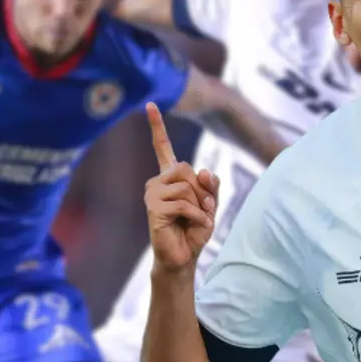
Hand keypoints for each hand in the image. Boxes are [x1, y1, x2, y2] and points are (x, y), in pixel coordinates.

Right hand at [144, 102, 219, 273]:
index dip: (157, 126)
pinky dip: (197, 215)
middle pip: (188, 167)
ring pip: (187, 185)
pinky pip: (184, 202)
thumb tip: (202, 169)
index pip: (163, 148)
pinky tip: (193, 225)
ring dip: (200, 205)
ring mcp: (153, 193)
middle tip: (201, 209)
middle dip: (202, 190)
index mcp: (170, 176)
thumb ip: (210, 184)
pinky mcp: (153, 207)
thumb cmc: (195, 229)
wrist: (184, 256)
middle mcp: (158, 181)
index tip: (150, 104)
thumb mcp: (210, 203)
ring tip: (195, 220)